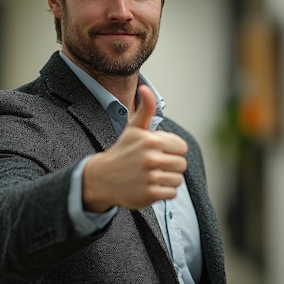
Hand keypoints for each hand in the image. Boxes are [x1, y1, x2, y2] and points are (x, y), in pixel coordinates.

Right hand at [82, 85, 187, 211]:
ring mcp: (150, 178)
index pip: (182, 147)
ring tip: (152, 175)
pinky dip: (163, 192)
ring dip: (167, 179)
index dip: (172, 149)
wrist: (102, 178)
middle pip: (181, 165)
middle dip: (171, 165)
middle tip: (155, 165)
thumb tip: (145, 88)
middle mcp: (151, 159)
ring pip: (178, 180)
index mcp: (151, 141)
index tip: (159, 151)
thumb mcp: (134, 128)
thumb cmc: (123, 151)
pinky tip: (150, 186)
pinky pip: (171, 193)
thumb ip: (146, 109)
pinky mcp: (149, 195)